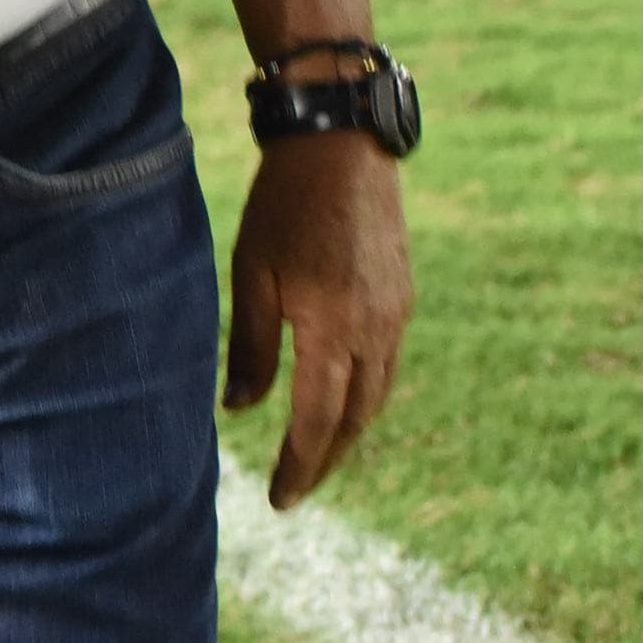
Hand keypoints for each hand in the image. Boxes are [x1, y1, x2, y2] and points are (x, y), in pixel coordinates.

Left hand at [224, 134, 413, 509]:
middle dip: (325, 460)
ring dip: (349, 431)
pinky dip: (365, 393)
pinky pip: (387, 363)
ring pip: (378, 395)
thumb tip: (240, 409)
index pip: (317, 420)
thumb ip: (251, 345)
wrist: (342, 142)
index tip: (280, 500)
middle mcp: (374, 329)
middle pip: (355, 419)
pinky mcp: (402, 295)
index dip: (299, 465)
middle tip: (297, 489)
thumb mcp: (252, 270)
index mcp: (332, 327)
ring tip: (317, 454)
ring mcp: (395, 313)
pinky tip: (343, 397)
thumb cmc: (285, 203)